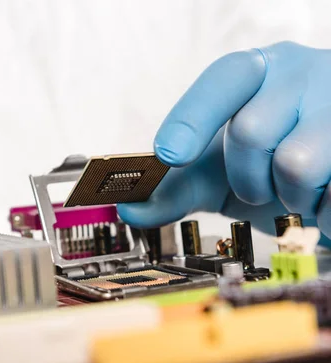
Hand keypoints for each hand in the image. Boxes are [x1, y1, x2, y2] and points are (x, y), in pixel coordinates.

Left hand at [117, 41, 330, 244]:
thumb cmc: (269, 161)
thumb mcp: (216, 172)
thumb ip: (173, 188)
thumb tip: (129, 209)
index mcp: (255, 72)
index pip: (222, 79)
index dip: (192, 118)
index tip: (168, 156)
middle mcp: (301, 74)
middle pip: (251, 132)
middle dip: (247, 178)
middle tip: (261, 184)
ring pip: (298, 164)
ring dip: (290, 197)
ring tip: (299, 188)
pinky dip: (323, 212)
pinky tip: (326, 194)